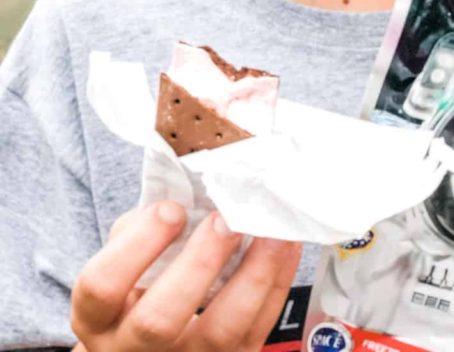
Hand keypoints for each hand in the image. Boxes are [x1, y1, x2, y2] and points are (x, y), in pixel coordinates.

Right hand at [71, 201, 300, 351]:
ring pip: (219, 334)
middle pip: (160, 320)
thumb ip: (142, 227)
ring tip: (272, 232)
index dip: (138, 245)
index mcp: (96, 318)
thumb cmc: (135, 287)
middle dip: (199, 264)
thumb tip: (187, 189)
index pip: (102, 287)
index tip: (172, 209)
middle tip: (226, 220)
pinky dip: (276, 286)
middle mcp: (131, 350)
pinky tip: (286, 248)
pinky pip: (255, 332)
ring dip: (253, 276)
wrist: (146, 348)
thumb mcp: (121, 259)